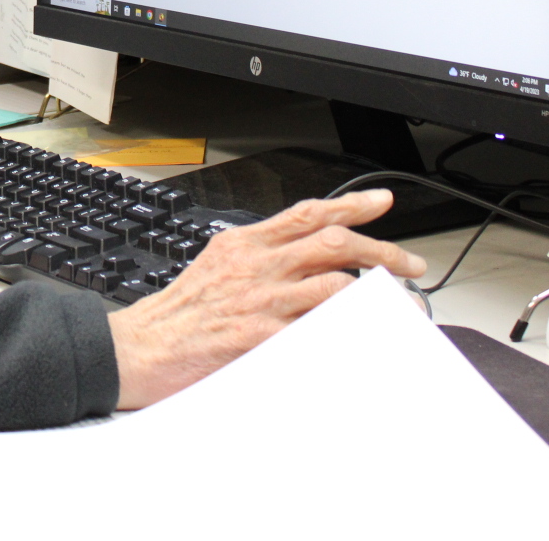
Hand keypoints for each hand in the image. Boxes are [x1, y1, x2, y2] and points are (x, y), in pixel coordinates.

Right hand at [109, 189, 425, 408]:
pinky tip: (369, 337)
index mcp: (244, 242)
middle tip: (410, 264)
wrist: (138, 348)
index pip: (307, 212)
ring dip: (377, 294)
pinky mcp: (257, 336)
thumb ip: (258, 258)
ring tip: (402, 304)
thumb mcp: (216, 266)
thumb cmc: (177, 314)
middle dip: (382, 250)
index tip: (382, 201)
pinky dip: (348, 333)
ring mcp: (258, 299)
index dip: (351, 204)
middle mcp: (255, 264)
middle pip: (332, 242)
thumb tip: (302, 258)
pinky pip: (316, 330)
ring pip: (334, 283)